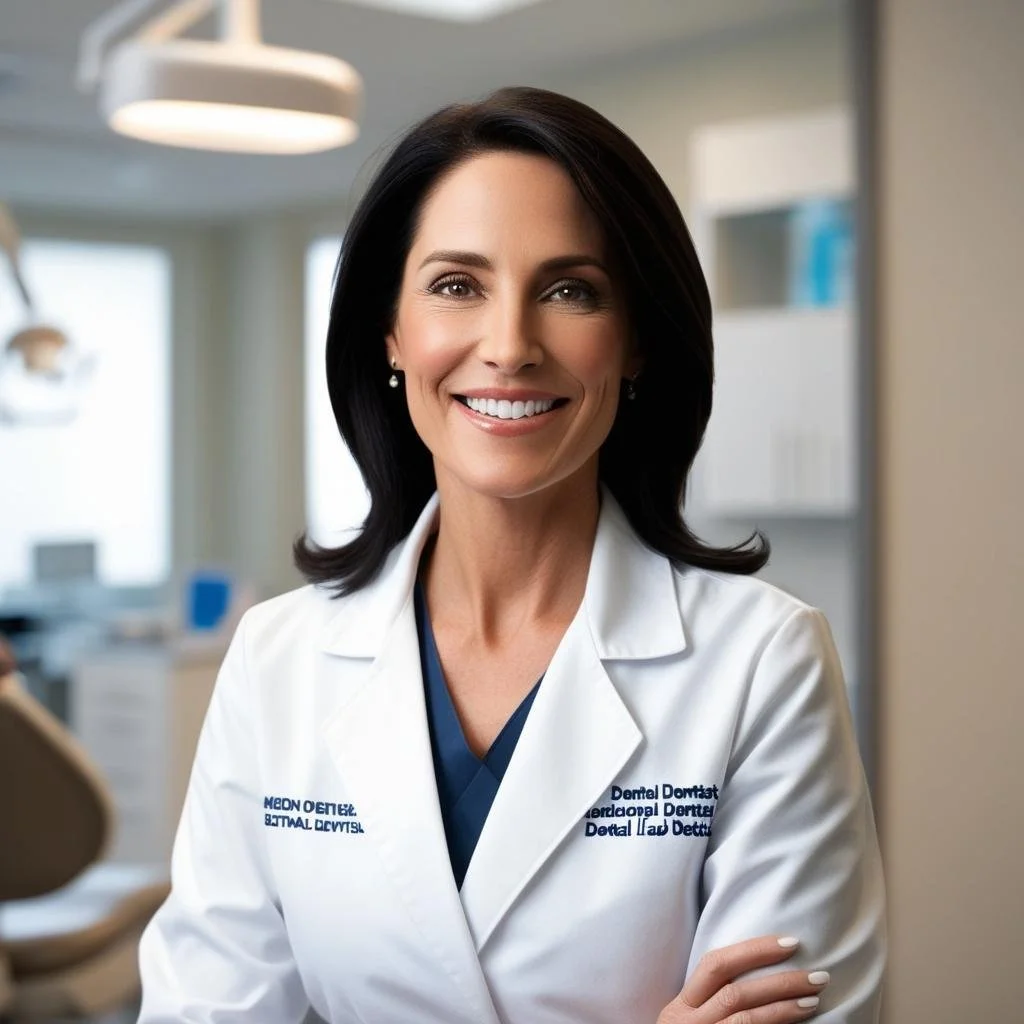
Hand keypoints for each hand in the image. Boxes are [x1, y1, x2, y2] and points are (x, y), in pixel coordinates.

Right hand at [656, 936, 829, 1023]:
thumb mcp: (690, 1023)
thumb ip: (711, 1002)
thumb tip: (764, 978)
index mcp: (681, 1007)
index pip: (716, 965)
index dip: (753, 950)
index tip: (789, 942)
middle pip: (736, 994)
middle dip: (780, 982)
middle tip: (818, 976)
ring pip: (746, 1020)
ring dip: (784, 1009)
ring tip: (813, 1000)